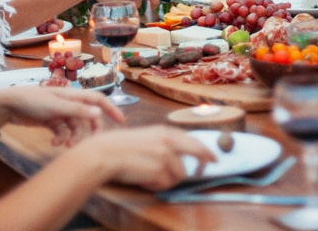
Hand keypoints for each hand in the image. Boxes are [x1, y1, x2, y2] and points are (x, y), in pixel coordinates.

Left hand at [0, 85, 124, 146]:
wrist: (8, 106)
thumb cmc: (33, 101)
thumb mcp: (56, 106)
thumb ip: (77, 111)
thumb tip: (98, 113)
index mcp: (74, 95)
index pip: (98, 100)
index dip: (111, 109)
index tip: (121, 122)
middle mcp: (69, 103)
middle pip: (88, 116)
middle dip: (90, 130)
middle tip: (90, 144)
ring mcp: (60, 112)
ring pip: (75, 126)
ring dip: (73, 137)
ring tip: (65, 146)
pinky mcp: (51, 121)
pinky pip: (62, 132)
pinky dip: (61, 138)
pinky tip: (54, 143)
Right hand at [95, 125, 216, 190]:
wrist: (105, 153)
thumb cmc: (119, 146)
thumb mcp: (146, 137)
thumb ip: (163, 143)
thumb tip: (178, 155)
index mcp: (165, 131)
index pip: (193, 139)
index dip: (204, 150)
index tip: (213, 157)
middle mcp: (169, 141)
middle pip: (197, 151)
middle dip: (203, 162)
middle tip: (204, 170)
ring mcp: (165, 156)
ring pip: (179, 174)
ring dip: (168, 179)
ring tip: (149, 176)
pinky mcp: (159, 171)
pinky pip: (165, 185)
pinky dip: (156, 186)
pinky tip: (143, 179)